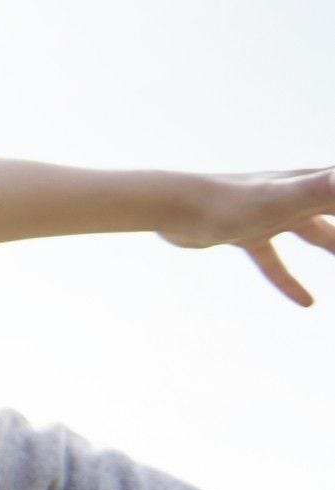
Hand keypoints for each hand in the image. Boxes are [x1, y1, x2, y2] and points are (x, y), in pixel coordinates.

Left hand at [155, 168, 334, 305]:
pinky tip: (307, 304)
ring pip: (314, 234)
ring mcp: (269, 213)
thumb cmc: (230, 201)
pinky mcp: (244, 232)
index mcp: (313, 185)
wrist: (171, 207)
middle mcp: (295, 195)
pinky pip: (274, 261)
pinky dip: (290, 280)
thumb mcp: (289, 200)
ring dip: (334, 247)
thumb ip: (327, 190)